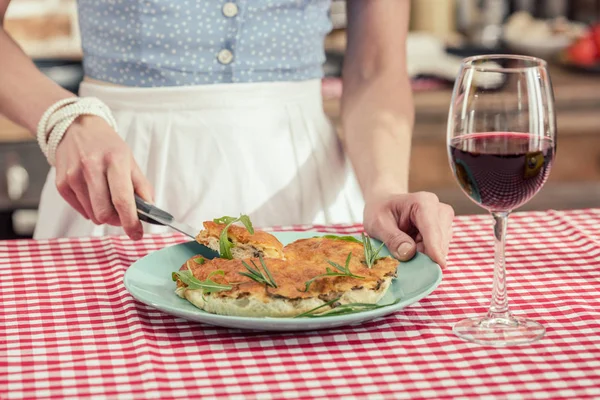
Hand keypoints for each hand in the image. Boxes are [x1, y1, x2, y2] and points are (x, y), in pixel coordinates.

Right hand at [54, 115, 153, 239]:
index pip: (122, 199)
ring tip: (107, 198)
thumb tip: (149, 211)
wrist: (76, 128)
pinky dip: (90, 208)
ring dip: (104, 214)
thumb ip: (142, 187)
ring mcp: (73, 175)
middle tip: (123, 215)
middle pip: (104, 213)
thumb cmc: (108, 146)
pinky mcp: (61, 183)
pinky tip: (93, 194)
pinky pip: (80, 210)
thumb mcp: (130, 160)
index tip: (137, 234)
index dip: (131, 221)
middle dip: (117, 220)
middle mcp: (91, 167)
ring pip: (92, 215)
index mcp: (114, 160)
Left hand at [363, 192, 453, 266]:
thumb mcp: (378, 224)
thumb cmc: (379, 211)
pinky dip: (426, 253)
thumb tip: (409, 253)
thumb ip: (393, 239)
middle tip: (402, 255)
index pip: (432, 229)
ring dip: (425, 254)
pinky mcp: (444, 231)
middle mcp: (439, 210)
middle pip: (440, 240)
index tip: (440, 266)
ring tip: (404, 247)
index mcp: (423, 202)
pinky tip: (413, 247)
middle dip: (425, 254)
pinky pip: (439, 249)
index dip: (435, 248)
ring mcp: (444, 221)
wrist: (383, 205)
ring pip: (441, 247)